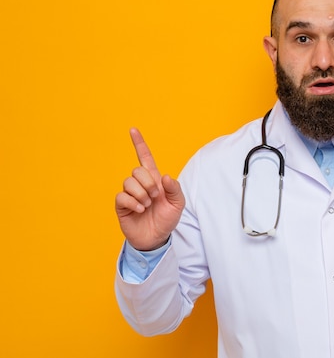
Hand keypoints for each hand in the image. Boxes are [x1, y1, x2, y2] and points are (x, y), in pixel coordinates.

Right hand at [115, 128, 184, 250]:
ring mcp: (129, 194)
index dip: (139, 144)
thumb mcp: (177, 204)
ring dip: (141, 194)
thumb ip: (174, 189)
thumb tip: (164, 176)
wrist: (157, 238)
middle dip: (148, 183)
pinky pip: (122, 196)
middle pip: (137, 170)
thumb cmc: (167, 219)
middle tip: (155, 197)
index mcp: (154, 179)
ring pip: (129, 182)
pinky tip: (139, 210)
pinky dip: (133, 203)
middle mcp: (140, 184)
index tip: (133, 129)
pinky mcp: (121, 205)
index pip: (144, 158)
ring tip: (147, 206)